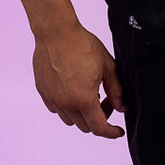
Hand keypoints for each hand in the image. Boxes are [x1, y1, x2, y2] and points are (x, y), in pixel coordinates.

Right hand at [32, 24, 125, 138]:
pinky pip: (56, 109)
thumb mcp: (107, 66)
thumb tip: (121, 107)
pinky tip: (73, 90)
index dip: (111, 133)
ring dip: (82, 114)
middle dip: (99, 118)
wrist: (56, 32)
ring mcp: (52, 99)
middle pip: (85, 126)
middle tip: (106, 100)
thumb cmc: (82, 45)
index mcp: (84, 99)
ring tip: (89, 94)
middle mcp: (66, 103)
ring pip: (70, 120)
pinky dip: (67, 107)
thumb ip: (116, 90)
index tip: (118, 131)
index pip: (99, 128)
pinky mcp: (43, 92)